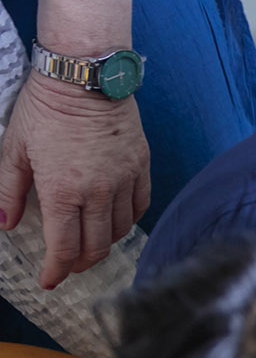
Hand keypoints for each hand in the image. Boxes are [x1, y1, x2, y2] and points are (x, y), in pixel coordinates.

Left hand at [0, 71, 149, 287]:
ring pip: (119, 231)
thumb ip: (8, 191)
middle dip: (79, 263)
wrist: (85, 77)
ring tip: (90, 243)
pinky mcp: (141, 168)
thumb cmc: (45, 108)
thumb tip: (5, 223)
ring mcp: (124, 181)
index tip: (50, 280)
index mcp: (63, 191)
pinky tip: (113, 220)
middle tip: (68, 265)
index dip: (56, 270)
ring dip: (103, 244)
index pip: (64, 248)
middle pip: (96, 247)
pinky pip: (139, 208)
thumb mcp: (14, 149)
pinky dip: (126, 222)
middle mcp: (98, 193)